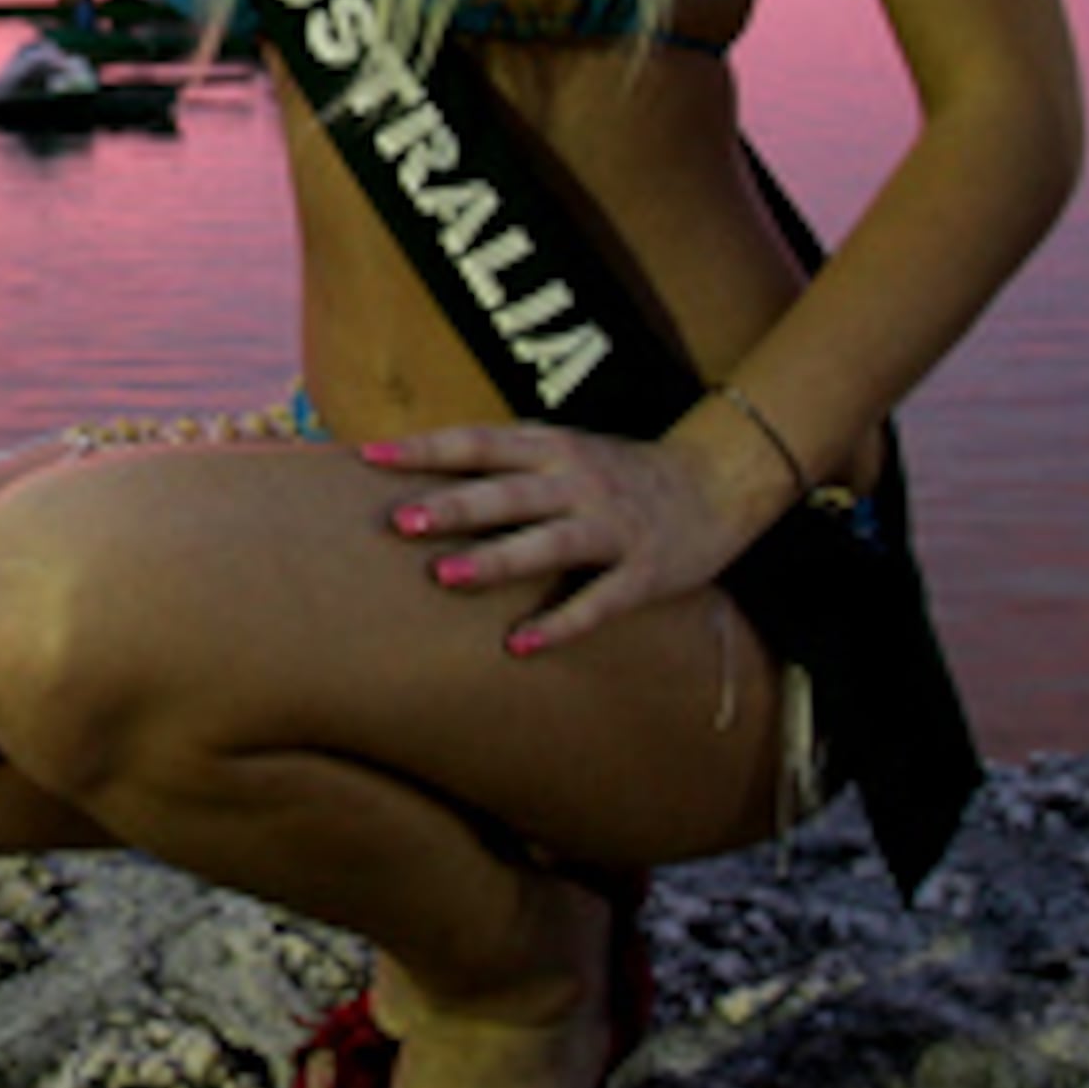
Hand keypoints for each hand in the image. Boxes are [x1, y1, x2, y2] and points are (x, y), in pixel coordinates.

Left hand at [364, 421, 757, 655]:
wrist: (720, 481)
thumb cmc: (621, 470)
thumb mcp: (566, 446)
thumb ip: (508, 454)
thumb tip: (428, 457)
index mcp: (552, 448)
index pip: (478, 442)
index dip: (425, 448)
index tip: (368, 456)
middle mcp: (578, 481)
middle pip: (507, 492)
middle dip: (454, 505)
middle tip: (399, 520)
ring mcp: (612, 527)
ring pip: (547, 542)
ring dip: (495, 559)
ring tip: (443, 575)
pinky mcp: (643, 571)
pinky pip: (597, 601)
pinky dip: (559, 623)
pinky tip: (518, 645)